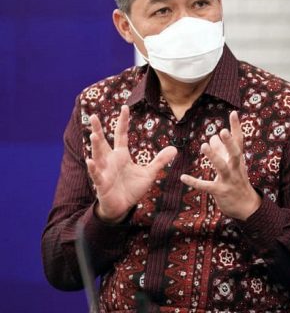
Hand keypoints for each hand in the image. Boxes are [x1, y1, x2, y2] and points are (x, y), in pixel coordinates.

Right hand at [87, 105, 177, 222]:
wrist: (123, 207)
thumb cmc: (132, 188)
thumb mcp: (149, 173)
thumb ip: (160, 160)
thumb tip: (174, 148)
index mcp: (121, 155)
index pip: (121, 134)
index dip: (123, 121)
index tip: (124, 107)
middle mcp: (110, 160)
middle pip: (103, 141)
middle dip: (98, 129)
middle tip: (93, 116)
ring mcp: (104, 171)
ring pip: (98, 155)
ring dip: (96, 145)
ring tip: (93, 134)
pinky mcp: (102, 183)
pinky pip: (96, 174)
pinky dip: (93, 168)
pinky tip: (90, 160)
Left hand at [180, 111, 260, 219]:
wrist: (247, 206)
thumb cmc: (238, 181)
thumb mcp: (233, 165)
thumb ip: (223, 150)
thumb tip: (213, 136)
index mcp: (239, 160)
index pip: (239, 141)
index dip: (236, 127)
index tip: (234, 113)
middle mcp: (236, 168)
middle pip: (235, 153)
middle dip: (229, 143)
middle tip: (222, 131)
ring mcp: (229, 180)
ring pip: (222, 167)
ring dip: (214, 157)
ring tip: (204, 146)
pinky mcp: (220, 192)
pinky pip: (207, 186)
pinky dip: (195, 182)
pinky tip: (183, 177)